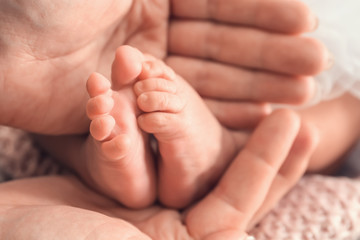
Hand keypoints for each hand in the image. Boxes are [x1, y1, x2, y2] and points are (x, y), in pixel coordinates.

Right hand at [0, 109, 317, 239]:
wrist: (2, 231)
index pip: (236, 205)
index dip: (265, 164)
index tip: (294, 122)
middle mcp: (169, 230)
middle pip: (226, 185)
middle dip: (259, 149)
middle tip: (295, 111)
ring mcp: (148, 206)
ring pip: (193, 159)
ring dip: (220, 126)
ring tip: (254, 94)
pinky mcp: (127, 184)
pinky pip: (161, 147)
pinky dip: (175, 120)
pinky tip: (196, 102)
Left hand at [1, 0, 328, 133]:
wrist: (2, 54)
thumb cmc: (51, 4)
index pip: (221, 0)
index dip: (263, 9)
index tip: (306, 20)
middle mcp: (152, 27)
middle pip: (223, 40)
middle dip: (270, 51)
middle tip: (315, 62)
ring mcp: (144, 69)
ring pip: (211, 76)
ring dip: (256, 84)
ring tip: (301, 92)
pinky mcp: (133, 104)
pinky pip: (187, 109)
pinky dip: (222, 111)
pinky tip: (258, 114)